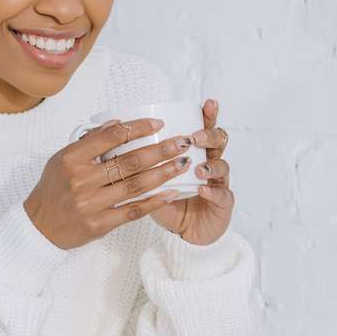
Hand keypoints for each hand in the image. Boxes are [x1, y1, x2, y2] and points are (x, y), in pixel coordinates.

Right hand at [24, 116, 194, 249]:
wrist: (38, 227)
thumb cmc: (53, 189)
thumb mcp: (61, 159)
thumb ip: (88, 142)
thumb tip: (117, 123)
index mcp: (72, 159)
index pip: (110, 137)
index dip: (137, 128)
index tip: (158, 124)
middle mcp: (82, 180)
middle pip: (129, 161)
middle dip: (160, 150)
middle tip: (182, 142)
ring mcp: (91, 203)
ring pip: (136, 185)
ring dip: (164, 173)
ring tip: (183, 163)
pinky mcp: (99, 224)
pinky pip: (133, 211)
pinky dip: (155, 201)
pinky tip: (172, 192)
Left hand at [148, 98, 233, 245]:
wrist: (182, 232)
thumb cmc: (166, 201)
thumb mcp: (150, 178)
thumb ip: (138, 159)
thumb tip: (113, 137)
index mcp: (194, 152)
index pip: (203, 128)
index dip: (207, 115)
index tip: (206, 103)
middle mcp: (209, 163)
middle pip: (218, 141)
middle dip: (209, 134)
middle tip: (193, 137)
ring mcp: (218, 182)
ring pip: (223, 165)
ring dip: (211, 164)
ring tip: (198, 167)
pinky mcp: (222, 203)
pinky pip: (221, 195)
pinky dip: (212, 191)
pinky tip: (203, 189)